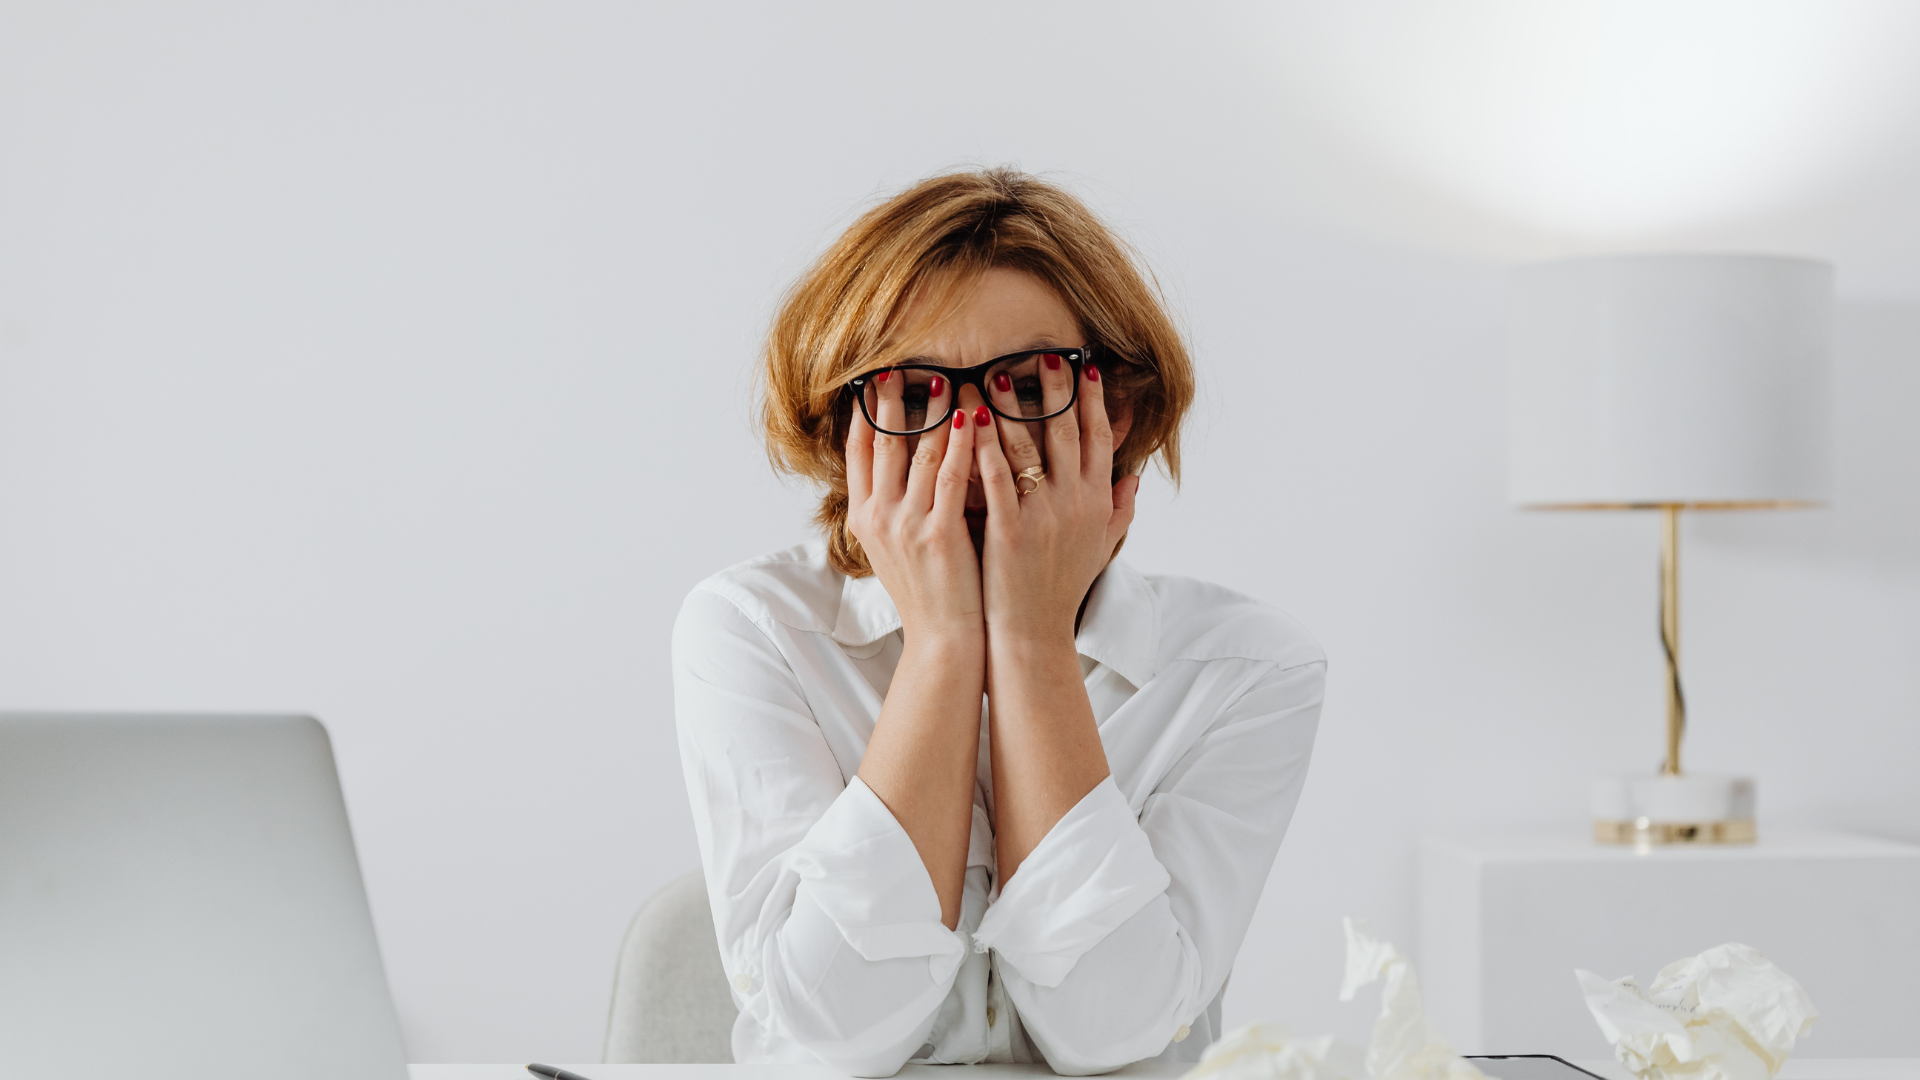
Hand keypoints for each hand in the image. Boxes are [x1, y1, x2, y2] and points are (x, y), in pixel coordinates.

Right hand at [844, 371, 984, 641]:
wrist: (944, 640)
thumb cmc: (928, 592)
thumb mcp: (893, 548)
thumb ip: (892, 505)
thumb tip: (899, 464)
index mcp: (863, 518)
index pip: (858, 450)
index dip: (865, 411)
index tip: (873, 379)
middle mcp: (878, 516)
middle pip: (883, 441)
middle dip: (893, 399)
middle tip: (903, 363)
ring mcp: (907, 524)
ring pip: (919, 451)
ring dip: (934, 410)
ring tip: (945, 378)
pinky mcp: (940, 533)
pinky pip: (952, 475)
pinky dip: (961, 442)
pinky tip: (971, 416)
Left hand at [974, 359, 1139, 642]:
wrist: (1034, 635)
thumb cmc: (1062, 590)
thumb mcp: (1101, 547)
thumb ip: (1120, 509)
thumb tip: (1134, 474)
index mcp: (1097, 502)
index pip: (1098, 438)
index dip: (1092, 399)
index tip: (1083, 364)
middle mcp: (1075, 503)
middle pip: (1067, 432)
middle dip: (1057, 389)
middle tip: (1044, 352)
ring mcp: (1043, 516)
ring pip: (1028, 448)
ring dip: (1011, 407)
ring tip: (996, 374)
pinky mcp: (1009, 531)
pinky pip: (995, 478)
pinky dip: (983, 446)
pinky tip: (970, 419)